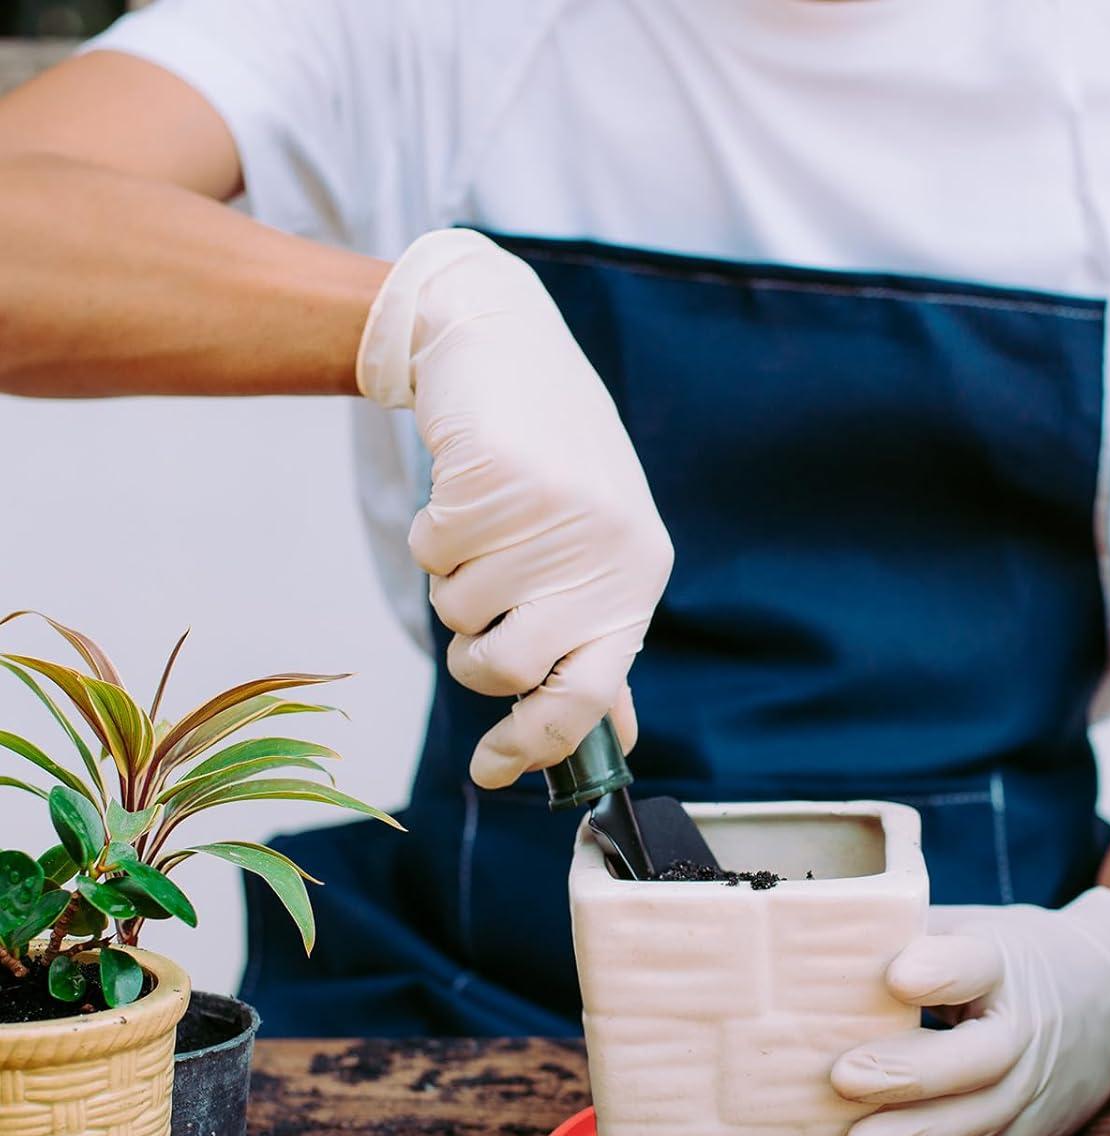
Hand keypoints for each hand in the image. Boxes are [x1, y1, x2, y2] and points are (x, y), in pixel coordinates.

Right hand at [358, 229, 672, 787]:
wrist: (509, 346)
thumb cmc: (555, 469)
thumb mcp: (597, 554)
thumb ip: (597, 640)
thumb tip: (618, 735)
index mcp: (637, 583)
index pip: (591, 697)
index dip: (533, 745)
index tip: (489, 771)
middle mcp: (607, 555)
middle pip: (506, 669)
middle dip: (471, 656)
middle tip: (476, 611)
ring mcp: (555, 517)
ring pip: (458, 612)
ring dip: (451, 581)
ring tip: (483, 526)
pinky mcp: (500, 479)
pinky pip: (429, 553)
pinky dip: (430, 533)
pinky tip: (464, 490)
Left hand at [831, 888, 1109, 1135]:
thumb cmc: (1018, 959)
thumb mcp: (980, 929)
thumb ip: (914, 935)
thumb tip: (824, 935)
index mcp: (1005, 963)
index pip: (978, 964)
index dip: (940, 971)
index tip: (896, 976)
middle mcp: (1026, 1029)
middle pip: (980, 1057)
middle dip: (912, 1073)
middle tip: (844, 1077)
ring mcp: (1033, 1087)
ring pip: (981, 1118)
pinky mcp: (1030, 1132)